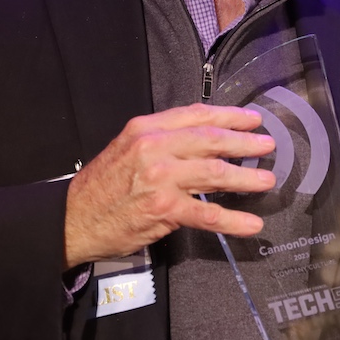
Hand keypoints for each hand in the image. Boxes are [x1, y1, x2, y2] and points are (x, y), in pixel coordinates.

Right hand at [62, 103, 275, 266]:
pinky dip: (233, 220)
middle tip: (268, 145)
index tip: (252, 119)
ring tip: (267, 179)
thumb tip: (203, 139)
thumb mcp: (127, 147)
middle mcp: (155, 147)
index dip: (229, 115)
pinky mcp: (164, 209)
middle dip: (244, 142)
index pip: (196, 115)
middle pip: (211, 140)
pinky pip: (207, 214)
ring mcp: (161, 178)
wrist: (71, 219)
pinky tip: (252, 224)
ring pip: (215, 173)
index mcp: (146, 127)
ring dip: (246, 177)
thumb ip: (162, 140)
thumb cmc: (102, 185)